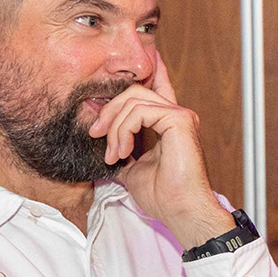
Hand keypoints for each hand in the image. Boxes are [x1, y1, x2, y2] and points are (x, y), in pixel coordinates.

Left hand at [92, 53, 236, 247]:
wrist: (181, 212)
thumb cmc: (163, 197)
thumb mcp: (131, 170)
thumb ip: (122, 151)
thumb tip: (102, 146)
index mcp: (169, 124)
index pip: (154, 88)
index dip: (143, 72)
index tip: (128, 64)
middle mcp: (177, 115)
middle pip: (134, 91)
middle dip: (109, 110)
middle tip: (96, 134)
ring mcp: (181, 116)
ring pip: (134, 99)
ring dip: (114, 126)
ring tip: (112, 153)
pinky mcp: (181, 121)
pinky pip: (140, 111)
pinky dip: (124, 130)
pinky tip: (122, 150)